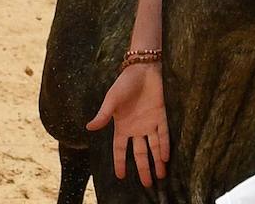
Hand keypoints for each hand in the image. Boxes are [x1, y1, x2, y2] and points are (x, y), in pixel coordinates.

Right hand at [86, 62, 168, 187]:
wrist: (142, 68)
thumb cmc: (124, 83)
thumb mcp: (111, 100)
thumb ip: (103, 115)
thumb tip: (89, 128)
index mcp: (122, 126)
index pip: (120, 149)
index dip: (119, 163)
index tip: (120, 177)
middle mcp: (136, 128)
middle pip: (139, 153)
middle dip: (143, 169)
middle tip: (147, 185)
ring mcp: (149, 123)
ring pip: (153, 147)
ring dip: (156, 162)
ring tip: (160, 177)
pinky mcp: (161, 116)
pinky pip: (163, 135)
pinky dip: (164, 146)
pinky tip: (165, 158)